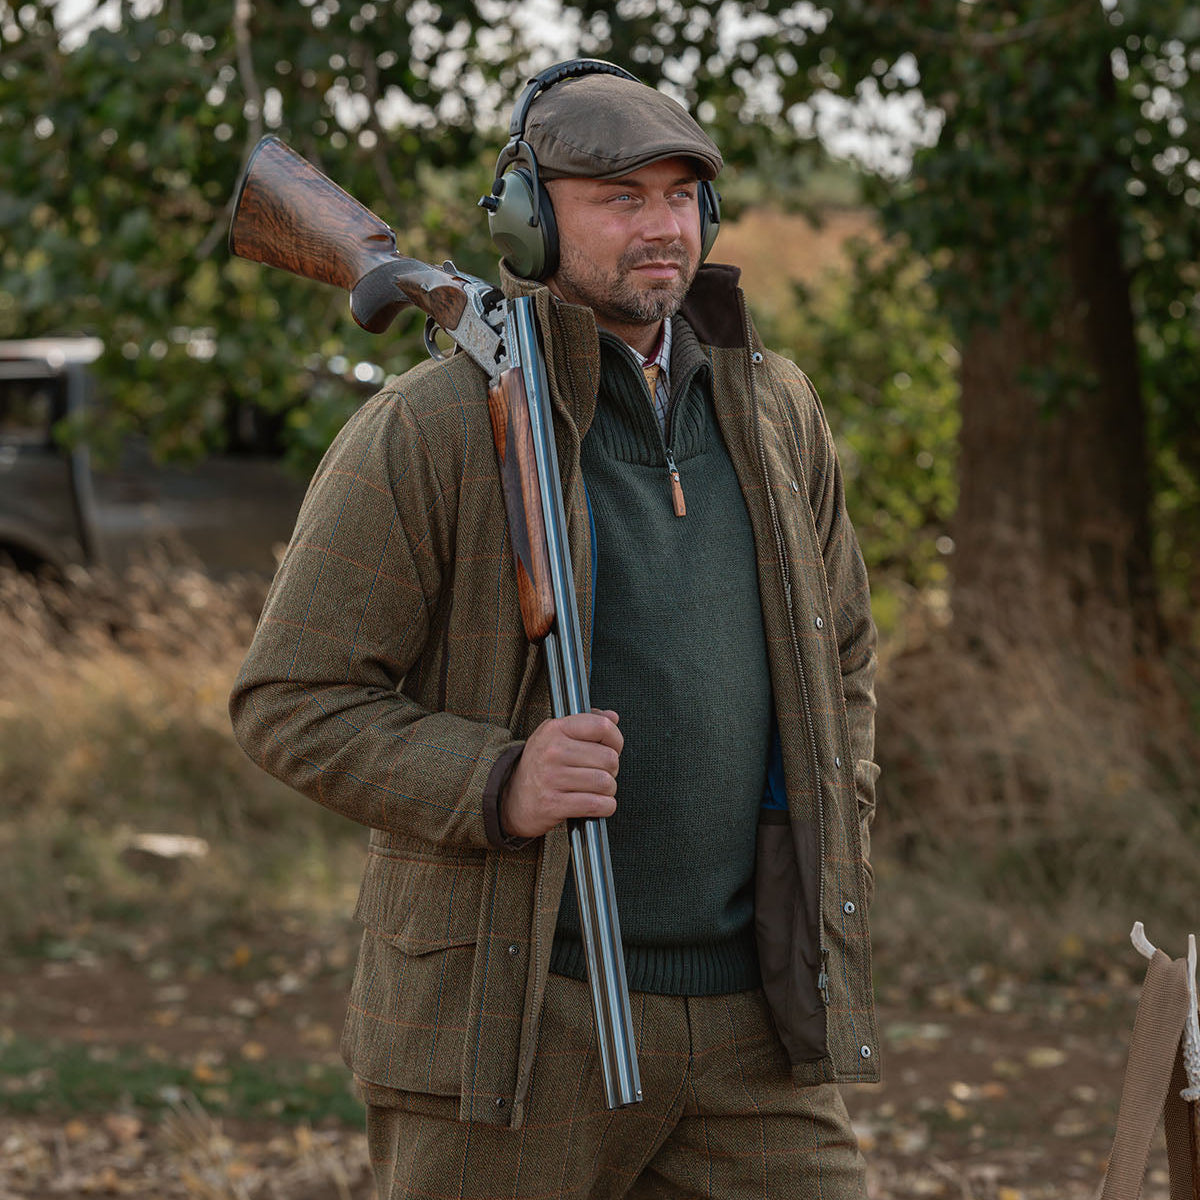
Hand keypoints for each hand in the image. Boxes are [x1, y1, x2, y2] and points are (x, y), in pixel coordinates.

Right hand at [500, 709, 621, 839]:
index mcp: (555, 729)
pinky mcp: (554, 804)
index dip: (616, 739)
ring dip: (608, 790)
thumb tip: (613, 717)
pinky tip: (596, 804)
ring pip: (606, 783)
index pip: (602, 726)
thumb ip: (586, 722)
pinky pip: (597, 805)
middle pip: (609, 758)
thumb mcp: (556, 735)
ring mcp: (551, 778)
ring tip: (595, 789)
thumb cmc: (540, 766)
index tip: (613, 748)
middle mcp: (552, 751)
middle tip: (599, 773)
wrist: (511, 798)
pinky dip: (605, 807)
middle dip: (612, 770)